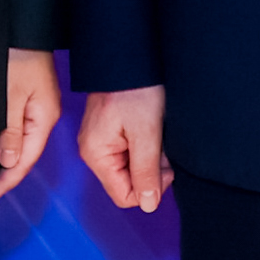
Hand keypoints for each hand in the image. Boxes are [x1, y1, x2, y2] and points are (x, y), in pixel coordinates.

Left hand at [0, 49, 62, 198]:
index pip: (25, 159)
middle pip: (23, 152)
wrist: (21, 23)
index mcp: (43, 117)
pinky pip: (14, 125)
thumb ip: (10, 130)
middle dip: (4, 173)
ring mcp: (34, 104)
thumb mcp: (10, 96)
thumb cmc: (18, 54)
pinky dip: (2, 139)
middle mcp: (41, 114)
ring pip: (17, 139)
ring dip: (1, 157)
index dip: (7, 180)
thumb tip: (8, 161)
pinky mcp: (25, 94)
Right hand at [79, 84, 171, 211]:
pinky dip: (145, 144)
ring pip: (132, 166)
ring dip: (150, 155)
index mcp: (96, 155)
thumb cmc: (135, 88)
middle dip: (151, 169)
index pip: (124, 196)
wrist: (129, 54)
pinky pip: (130, 151)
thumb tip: (148, 205)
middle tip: (162, 143)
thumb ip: (146, 171)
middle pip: (128, 182)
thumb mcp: (146, 132)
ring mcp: (101, 140)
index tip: (166, 166)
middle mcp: (94, 151)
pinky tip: (152, 126)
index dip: (150, 188)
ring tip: (157, 130)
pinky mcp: (110, 130)